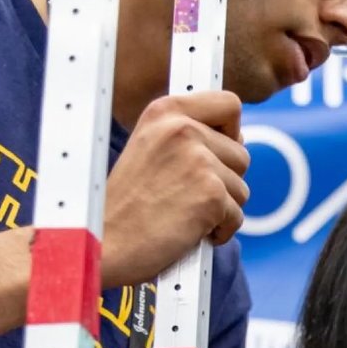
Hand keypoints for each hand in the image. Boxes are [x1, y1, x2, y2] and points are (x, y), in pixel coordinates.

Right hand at [101, 92, 250, 287]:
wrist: (105, 243)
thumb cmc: (124, 205)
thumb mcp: (149, 149)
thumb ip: (188, 137)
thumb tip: (238, 137)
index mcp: (165, 112)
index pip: (229, 104)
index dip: (231, 132)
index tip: (217, 153)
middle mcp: (182, 129)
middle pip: (241, 153)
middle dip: (223, 181)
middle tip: (185, 196)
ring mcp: (198, 161)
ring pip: (241, 188)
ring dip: (220, 209)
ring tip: (182, 214)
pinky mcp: (211, 195)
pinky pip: (237, 216)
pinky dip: (218, 232)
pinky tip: (187, 232)